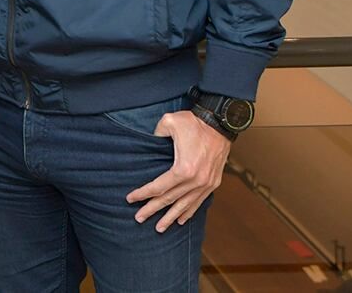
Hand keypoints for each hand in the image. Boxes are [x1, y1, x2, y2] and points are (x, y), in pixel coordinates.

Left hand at [125, 110, 230, 232]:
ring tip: (159, 228)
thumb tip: (147, 142)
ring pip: (185, 205)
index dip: (143, 194)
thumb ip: (155, 134)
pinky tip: (181, 220)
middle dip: (152, 210)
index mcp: (183, 169)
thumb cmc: (194, 122)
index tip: (130, 199)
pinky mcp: (213, 182)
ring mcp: (206, 183)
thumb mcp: (169, 122)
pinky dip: (189, 212)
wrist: (221, 122)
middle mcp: (196, 180)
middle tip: (138, 218)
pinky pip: (199, 201)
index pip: (158, 187)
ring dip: (171, 217)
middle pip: (169, 199)